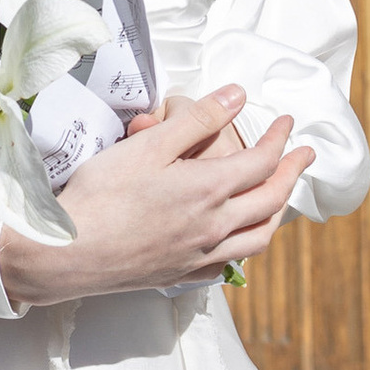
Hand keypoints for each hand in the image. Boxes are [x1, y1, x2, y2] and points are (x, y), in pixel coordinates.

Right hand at [0, 86, 311, 305]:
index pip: (261, 162)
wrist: (65, 253)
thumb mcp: (148, 145)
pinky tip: (238, 239)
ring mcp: (199, 255)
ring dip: (277, 212)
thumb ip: (197, 119)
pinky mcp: (181, 273)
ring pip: (258, 237)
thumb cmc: (101, 196)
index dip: (280, 139)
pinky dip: (246, 245)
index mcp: (208, 190)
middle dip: (292, 173)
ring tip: (282, 196)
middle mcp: (213, 227)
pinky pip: (230, 263)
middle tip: (304, 155)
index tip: (287, 123)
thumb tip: (238, 96)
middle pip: (270, 200)